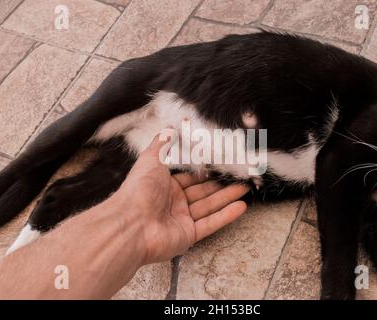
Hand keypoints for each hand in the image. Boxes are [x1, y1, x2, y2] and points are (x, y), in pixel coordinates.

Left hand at [108, 131, 249, 263]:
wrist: (131, 224)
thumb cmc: (139, 189)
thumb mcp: (151, 159)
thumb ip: (163, 143)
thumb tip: (170, 127)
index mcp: (164, 186)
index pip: (190, 178)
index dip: (205, 171)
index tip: (222, 164)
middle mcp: (174, 203)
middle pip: (202, 192)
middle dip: (221, 185)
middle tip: (240, 177)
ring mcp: (182, 220)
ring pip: (209, 206)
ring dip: (227, 197)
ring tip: (245, 189)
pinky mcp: (189, 235)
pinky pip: (210, 223)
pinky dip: (225, 216)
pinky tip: (240, 207)